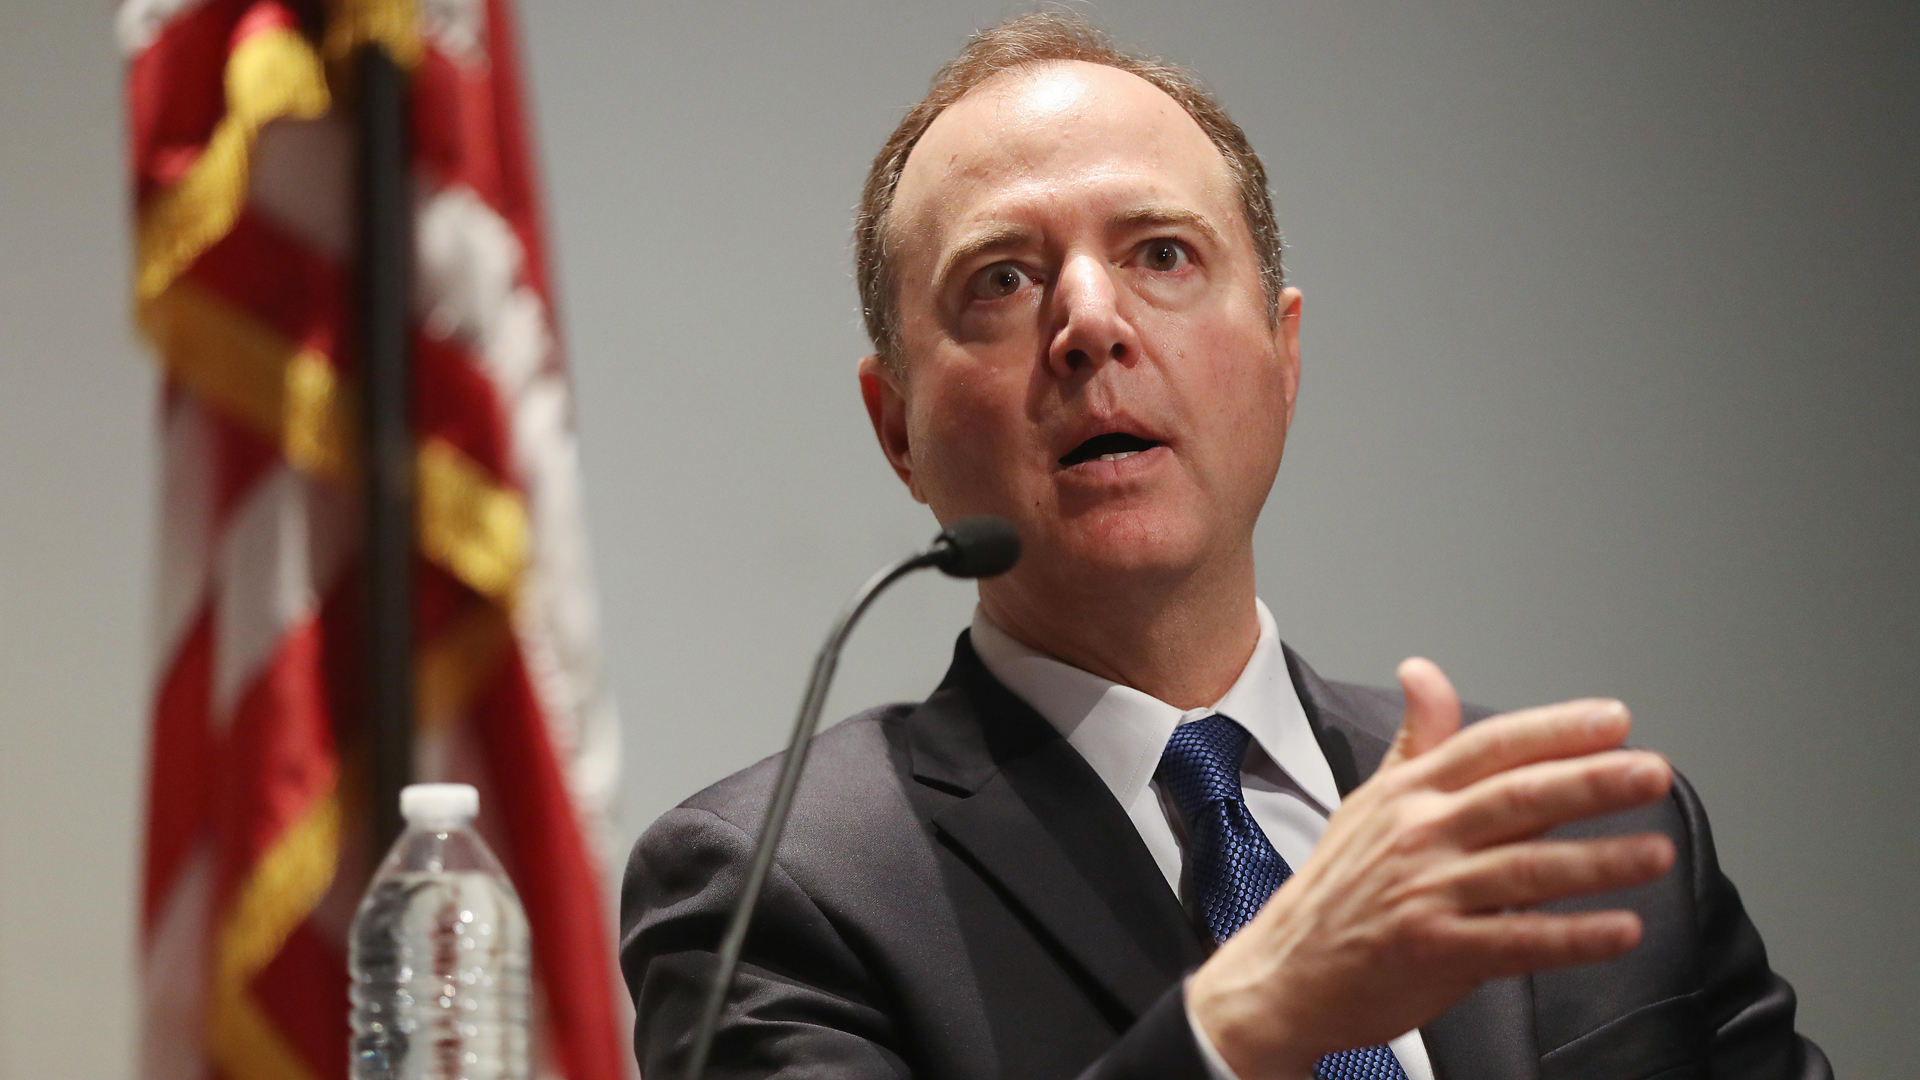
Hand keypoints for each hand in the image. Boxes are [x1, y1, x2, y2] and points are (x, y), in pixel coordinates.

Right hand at [1187, 659, 1675, 1079]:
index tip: (1613, 720)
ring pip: (1525, 868)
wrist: (1287, 971)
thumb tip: (1425, 673)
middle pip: (1515, 797)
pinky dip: (1572, 937)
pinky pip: (1517, 942)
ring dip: (1597, 860)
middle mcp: (1420, 834)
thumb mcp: (1370, 800)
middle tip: (1650, 772)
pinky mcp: (1436, 951)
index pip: (1490, 746)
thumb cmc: (1337, 888)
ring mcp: (1427, 892)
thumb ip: (1417, 740)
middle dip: (1590, 781)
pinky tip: (1620, 929)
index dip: (1554, 729)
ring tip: (1656, 852)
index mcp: (1409, 792)